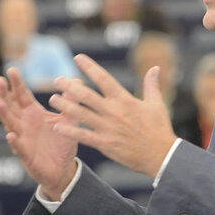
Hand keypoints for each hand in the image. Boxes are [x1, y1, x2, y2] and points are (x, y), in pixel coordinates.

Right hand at [0, 68, 77, 199]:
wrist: (63, 169)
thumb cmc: (62, 142)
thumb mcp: (69, 120)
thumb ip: (70, 102)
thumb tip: (76, 81)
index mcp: (33, 113)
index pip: (22, 95)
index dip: (17, 83)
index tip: (11, 70)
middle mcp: (24, 124)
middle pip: (11, 106)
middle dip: (5, 94)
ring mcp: (23, 138)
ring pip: (10, 124)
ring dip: (4, 114)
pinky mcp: (26, 154)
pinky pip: (18, 147)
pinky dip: (14, 141)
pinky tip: (10, 134)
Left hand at [49, 54, 176, 176]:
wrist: (162, 156)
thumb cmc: (159, 129)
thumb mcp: (157, 104)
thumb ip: (152, 85)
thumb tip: (155, 67)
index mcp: (125, 99)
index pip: (103, 78)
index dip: (89, 67)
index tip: (77, 58)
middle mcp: (114, 111)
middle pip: (86, 95)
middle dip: (70, 86)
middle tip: (57, 80)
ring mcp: (108, 128)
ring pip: (81, 114)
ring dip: (65, 105)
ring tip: (52, 99)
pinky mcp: (105, 144)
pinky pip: (83, 136)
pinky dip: (70, 131)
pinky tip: (57, 126)